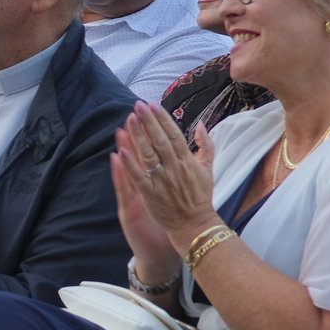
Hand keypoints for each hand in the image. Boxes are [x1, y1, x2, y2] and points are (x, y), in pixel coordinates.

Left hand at [115, 101, 217, 252]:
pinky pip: (139, 176)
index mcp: (187, 160)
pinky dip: (131, 164)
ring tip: (129, 119)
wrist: (194, 224)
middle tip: (138, 105)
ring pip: (148, 154)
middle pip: (159, 140)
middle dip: (148, 121)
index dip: (162, 119)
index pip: (173, 134)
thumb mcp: (208, 168)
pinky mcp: (151, 193)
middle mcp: (174, 167)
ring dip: (138, 136)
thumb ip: (206, 145)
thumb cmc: (200, 196)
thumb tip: (202, 125)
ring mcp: (162, 180)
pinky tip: (121, 151)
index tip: (152, 105)